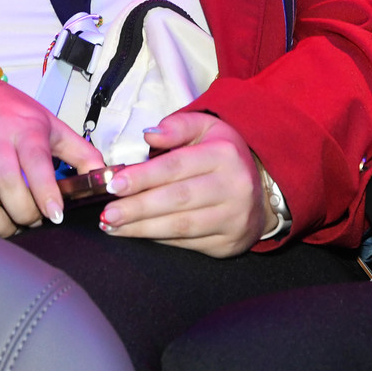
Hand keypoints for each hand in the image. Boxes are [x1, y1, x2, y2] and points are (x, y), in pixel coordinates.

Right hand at [0, 76, 104, 237]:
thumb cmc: (8, 111)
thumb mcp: (48, 122)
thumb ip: (80, 151)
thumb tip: (106, 178)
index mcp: (22, 129)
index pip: (35, 163)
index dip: (46, 194)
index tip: (55, 215)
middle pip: (8, 189)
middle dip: (25, 216)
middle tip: (34, 220)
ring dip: (0, 227)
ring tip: (12, 225)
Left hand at [98, 111, 267, 257]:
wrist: (264, 190)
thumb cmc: (226, 157)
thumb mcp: (207, 129)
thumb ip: (177, 127)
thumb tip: (150, 135)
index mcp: (223, 155)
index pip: (176, 166)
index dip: (143, 177)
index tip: (113, 185)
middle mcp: (233, 187)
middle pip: (177, 199)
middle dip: (137, 208)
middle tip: (107, 213)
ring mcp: (233, 218)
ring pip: (181, 226)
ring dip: (142, 229)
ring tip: (113, 226)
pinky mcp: (229, 243)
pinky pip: (187, 243)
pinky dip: (159, 240)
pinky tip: (138, 234)